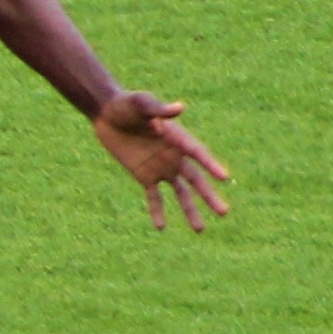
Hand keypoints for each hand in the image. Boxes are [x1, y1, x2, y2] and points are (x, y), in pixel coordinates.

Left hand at [92, 91, 232, 232]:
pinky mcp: (145, 176)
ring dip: (190, 210)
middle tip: (224, 212)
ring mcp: (162, 168)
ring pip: (181, 193)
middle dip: (209, 196)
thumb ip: (158, 109)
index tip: (224, 177)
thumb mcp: (141, 103)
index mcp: (178, 138)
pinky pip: (154, 197)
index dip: (211, 164)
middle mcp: (175, 156)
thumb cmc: (127, 104)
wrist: (107, 114)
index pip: (198, 154)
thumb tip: (179, 107)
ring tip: (199, 230)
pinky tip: (160, 227)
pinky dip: (157, 211)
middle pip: (196, 180)